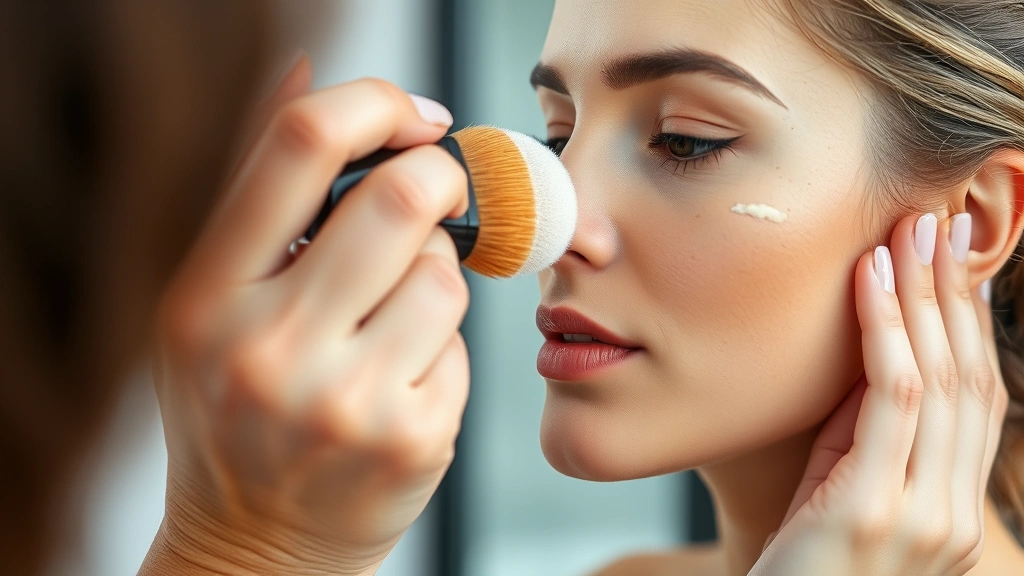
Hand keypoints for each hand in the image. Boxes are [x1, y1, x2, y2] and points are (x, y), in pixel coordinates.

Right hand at [142, 58, 469, 575]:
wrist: (257, 548)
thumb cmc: (234, 412)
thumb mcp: (213, 304)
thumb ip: (259, 191)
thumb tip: (308, 72)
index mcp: (208, 296)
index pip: (299, 146)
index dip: (376, 104)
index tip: (415, 117)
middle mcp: (270, 347)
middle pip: (404, 198)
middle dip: (439, 181)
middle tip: (437, 195)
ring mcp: (347, 401)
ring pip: (447, 274)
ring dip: (434, 278)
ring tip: (388, 321)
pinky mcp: (414, 439)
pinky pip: (462, 344)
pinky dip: (440, 345)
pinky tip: (398, 381)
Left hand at [752, 212, 1009, 574]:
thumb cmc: (798, 561)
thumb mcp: (843, 488)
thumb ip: (869, 431)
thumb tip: (878, 344)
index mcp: (956, 508)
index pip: (979, 399)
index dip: (971, 323)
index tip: (954, 262)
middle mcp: (955, 514)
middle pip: (969, 379)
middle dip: (953, 294)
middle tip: (936, 224)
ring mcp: (925, 516)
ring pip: (940, 380)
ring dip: (924, 296)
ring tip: (908, 234)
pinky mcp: (875, 509)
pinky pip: (891, 399)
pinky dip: (885, 329)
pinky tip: (871, 279)